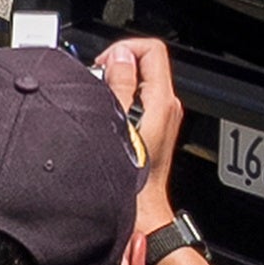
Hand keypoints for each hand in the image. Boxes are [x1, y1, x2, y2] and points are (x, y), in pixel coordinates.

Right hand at [94, 36, 187, 233]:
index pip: (151, 49)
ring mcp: (161, 118)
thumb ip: (120, 86)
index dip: (124, 49)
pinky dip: (118, 101)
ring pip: (138, 82)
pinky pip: (135, 100)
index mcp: (162, 100)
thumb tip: (118, 56)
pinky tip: (104, 119)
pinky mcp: (152, 129)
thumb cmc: (132, 182)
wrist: (140, 215)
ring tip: (99, 105)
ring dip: (115, 87)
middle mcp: (167, 107)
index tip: (103, 66)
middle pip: (143, 64)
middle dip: (116, 68)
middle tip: (96, 87)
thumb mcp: (119, 125)